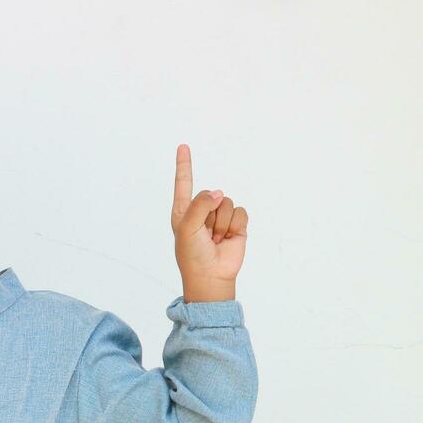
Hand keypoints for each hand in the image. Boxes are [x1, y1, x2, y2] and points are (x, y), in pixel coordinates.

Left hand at [170, 144, 246, 290]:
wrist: (211, 276)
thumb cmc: (193, 255)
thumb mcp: (187, 227)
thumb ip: (200, 204)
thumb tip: (218, 193)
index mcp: (184, 211)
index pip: (184, 183)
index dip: (184, 165)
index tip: (183, 146)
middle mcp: (202, 211)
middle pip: (211, 194)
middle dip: (210, 214)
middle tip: (205, 235)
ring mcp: (220, 218)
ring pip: (227, 203)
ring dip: (222, 223)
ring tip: (215, 239)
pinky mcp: (236, 224)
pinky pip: (240, 212)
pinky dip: (234, 225)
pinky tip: (227, 239)